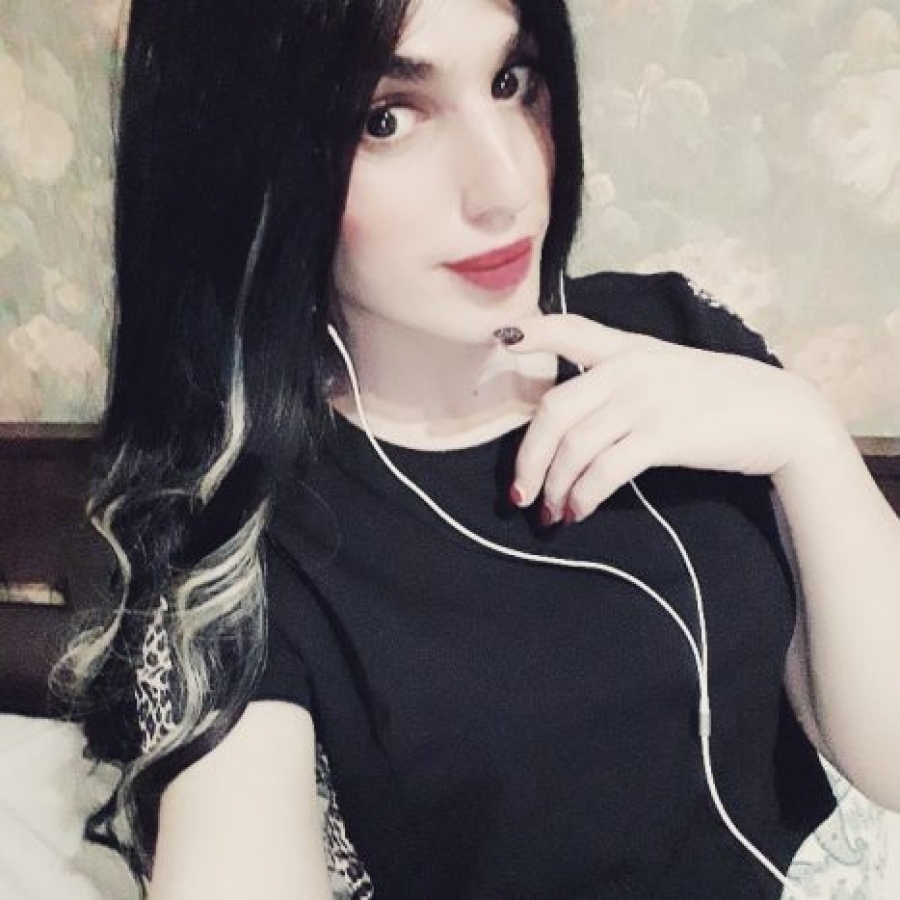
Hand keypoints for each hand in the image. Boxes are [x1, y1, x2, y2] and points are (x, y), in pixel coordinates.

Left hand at [498, 313, 822, 523]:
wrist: (780, 415)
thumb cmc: (720, 397)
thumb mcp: (667, 372)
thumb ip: (620, 383)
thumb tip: (570, 427)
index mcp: (628, 348)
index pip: (570, 328)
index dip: (533, 335)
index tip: (501, 343)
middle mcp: (629, 368)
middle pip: (554, 410)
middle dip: (528, 457)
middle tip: (519, 493)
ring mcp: (645, 400)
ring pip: (574, 445)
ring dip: (554, 487)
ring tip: (550, 513)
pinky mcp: (663, 435)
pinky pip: (604, 469)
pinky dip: (583, 495)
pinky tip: (579, 511)